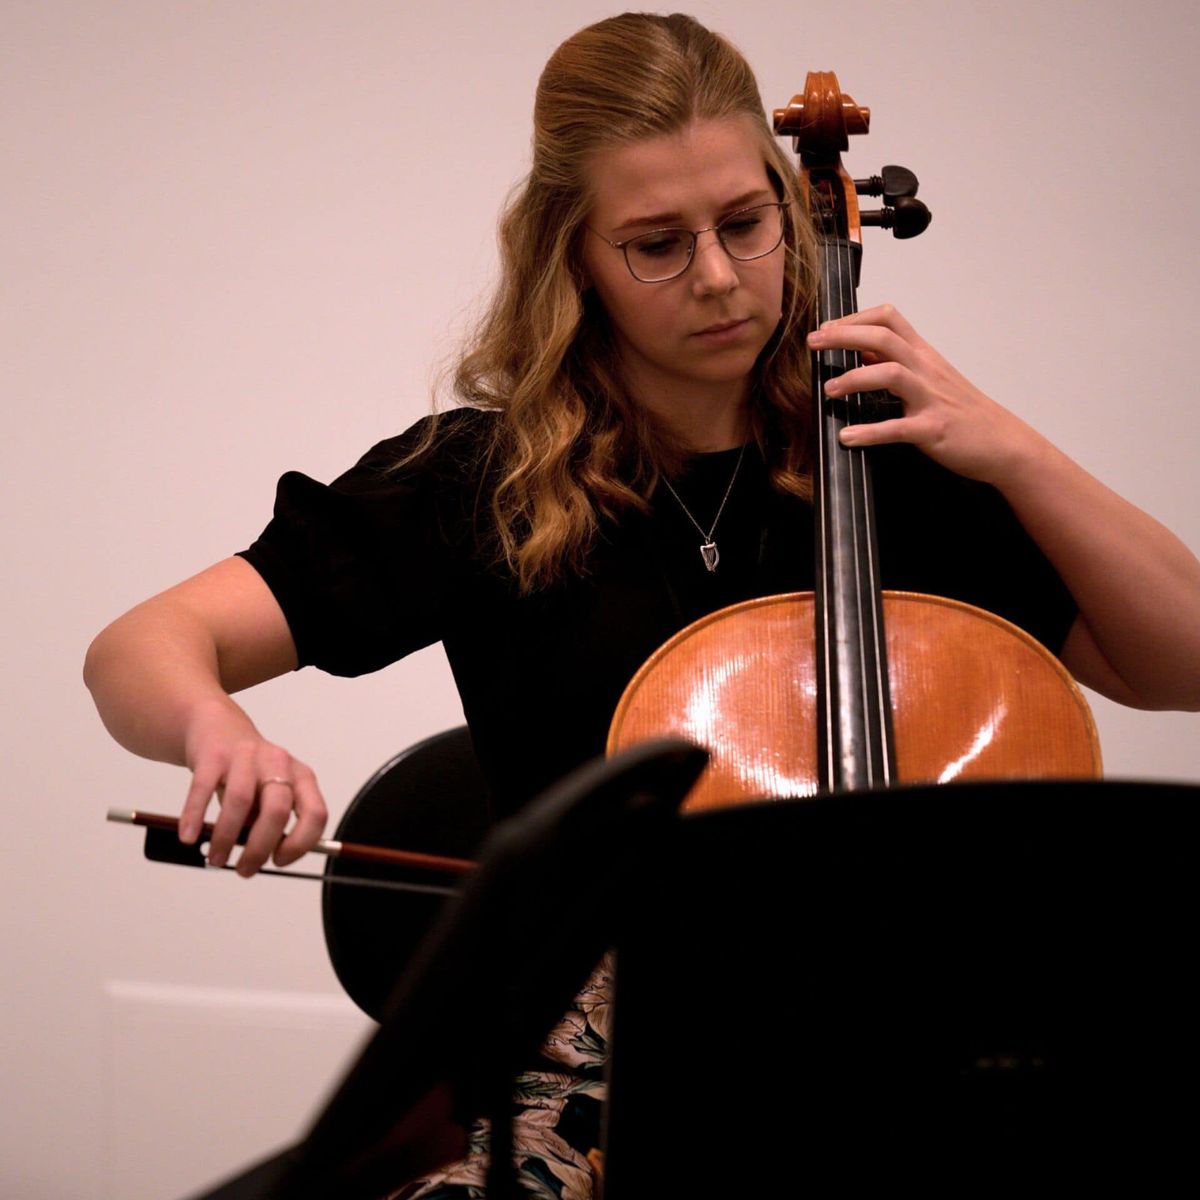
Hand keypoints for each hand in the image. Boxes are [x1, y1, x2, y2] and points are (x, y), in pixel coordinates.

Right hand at [178, 697, 327, 876]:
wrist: (217, 727)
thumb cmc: (247, 771)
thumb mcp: (269, 793)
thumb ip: (270, 822)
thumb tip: (263, 859)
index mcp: (301, 777)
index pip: (315, 813)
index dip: (301, 843)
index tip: (279, 861)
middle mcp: (279, 763)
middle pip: (278, 810)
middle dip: (260, 848)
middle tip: (244, 870)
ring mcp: (247, 756)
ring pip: (241, 801)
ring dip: (226, 837)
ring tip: (215, 859)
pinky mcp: (214, 754)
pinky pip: (204, 788)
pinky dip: (195, 816)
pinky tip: (189, 837)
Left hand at [806, 304, 1044, 485]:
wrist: (1003, 441)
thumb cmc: (963, 411)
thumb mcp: (930, 378)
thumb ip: (897, 363)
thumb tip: (862, 352)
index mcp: (923, 355)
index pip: (888, 318)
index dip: (854, 318)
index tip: (826, 328)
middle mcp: (926, 369)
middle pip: (883, 338)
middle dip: (843, 337)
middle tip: (813, 345)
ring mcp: (930, 398)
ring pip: (890, 374)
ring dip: (854, 379)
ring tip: (828, 391)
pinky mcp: (933, 429)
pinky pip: (897, 428)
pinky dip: (869, 432)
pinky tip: (847, 437)